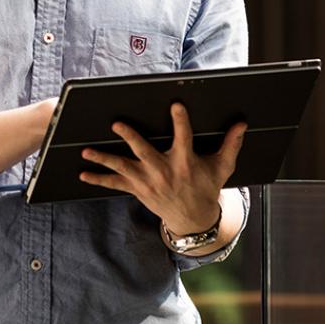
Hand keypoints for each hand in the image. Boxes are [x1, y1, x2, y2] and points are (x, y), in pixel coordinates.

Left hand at [78, 102, 246, 234]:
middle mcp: (164, 172)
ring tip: (86, 150)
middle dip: (130, 138)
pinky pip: (115, 185)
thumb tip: (241, 123)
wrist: (193, 218)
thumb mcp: (222, 167)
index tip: (175, 105)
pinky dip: (99, 180)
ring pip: (123, 168)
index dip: (180, 121)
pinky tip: (83, 174)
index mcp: (185, 163)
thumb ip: (231, 144)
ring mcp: (148, 182)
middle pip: (144, 152)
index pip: (183, 137)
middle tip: (117, 124)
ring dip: (104, 159)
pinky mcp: (138, 190)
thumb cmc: (206, 187)